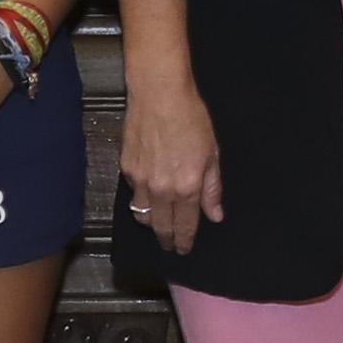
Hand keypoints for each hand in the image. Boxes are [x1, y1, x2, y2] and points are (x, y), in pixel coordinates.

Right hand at [122, 64, 223, 252]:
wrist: (160, 94)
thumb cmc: (190, 117)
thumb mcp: (212, 153)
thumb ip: (212, 188)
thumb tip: (215, 214)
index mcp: (187, 187)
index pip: (185, 225)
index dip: (184, 240)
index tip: (184, 248)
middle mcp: (162, 189)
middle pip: (161, 227)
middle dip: (167, 239)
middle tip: (171, 245)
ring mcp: (142, 180)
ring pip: (143, 215)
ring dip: (151, 224)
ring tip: (158, 225)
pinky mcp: (127, 168)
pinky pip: (133, 195)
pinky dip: (140, 201)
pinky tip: (147, 198)